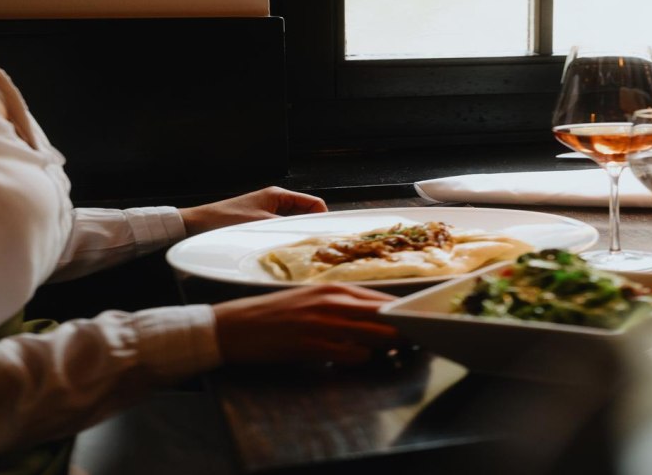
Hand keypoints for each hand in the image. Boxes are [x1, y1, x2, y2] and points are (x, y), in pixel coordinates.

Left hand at [179, 186, 326, 235]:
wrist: (198, 223)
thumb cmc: (226, 219)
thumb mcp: (260, 224)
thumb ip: (285, 228)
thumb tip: (307, 235)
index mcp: (279, 195)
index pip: (313, 203)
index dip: (323, 216)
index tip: (328, 233)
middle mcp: (276, 201)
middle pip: (306, 213)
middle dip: (313, 226)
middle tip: (319, 244)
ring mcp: (268, 211)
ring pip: (294, 222)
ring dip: (299, 232)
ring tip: (305, 248)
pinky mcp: (260, 221)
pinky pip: (282, 228)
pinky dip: (287, 236)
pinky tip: (287, 248)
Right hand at [211, 284, 400, 366]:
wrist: (232, 326)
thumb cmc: (273, 315)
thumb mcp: (311, 301)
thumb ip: (342, 306)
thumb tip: (377, 318)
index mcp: (334, 289)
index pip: (383, 301)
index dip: (404, 315)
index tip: (419, 326)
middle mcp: (332, 302)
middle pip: (385, 316)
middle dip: (405, 331)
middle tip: (419, 343)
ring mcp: (322, 323)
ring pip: (374, 334)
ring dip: (389, 347)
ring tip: (396, 355)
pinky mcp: (310, 345)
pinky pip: (350, 354)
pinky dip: (361, 360)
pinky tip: (357, 362)